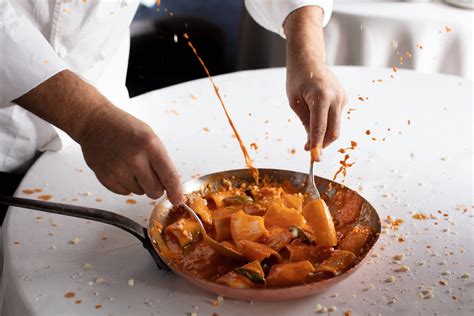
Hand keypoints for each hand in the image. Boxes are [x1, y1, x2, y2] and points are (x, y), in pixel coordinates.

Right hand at [14, 70, 182, 203]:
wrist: (95, 123)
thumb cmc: (124, 128)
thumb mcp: (150, 137)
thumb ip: (162, 161)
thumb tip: (171, 185)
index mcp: (150, 145)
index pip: (169, 177)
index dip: (175, 192)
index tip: (177, 199)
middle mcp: (135, 159)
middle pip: (155, 191)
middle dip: (157, 187)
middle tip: (150, 175)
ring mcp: (119, 170)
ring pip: (140, 193)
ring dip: (140, 183)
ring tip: (131, 165)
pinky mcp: (106, 178)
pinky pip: (125, 193)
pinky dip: (126, 184)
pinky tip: (121, 168)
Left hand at [284, 6, 347, 160]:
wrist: (309, 59)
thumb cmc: (297, 80)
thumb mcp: (295, 103)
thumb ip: (306, 123)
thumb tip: (312, 144)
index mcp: (321, 97)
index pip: (320, 128)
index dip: (317, 145)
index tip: (314, 159)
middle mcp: (336, 97)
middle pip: (333, 131)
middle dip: (322, 144)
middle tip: (310, 151)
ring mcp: (342, 98)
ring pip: (336, 127)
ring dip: (324, 135)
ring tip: (310, 134)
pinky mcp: (344, 99)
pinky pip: (336, 118)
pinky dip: (328, 125)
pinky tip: (317, 117)